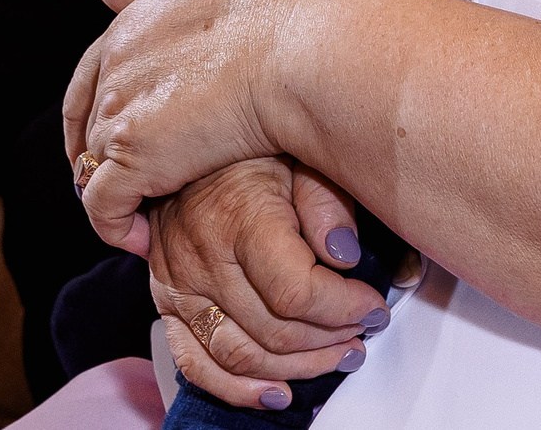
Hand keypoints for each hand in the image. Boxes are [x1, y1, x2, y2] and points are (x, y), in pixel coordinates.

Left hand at [63, 0, 317, 253]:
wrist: (299, 47)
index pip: (90, 76)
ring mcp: (119, 112)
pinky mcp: (133, 157)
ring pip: (91, 167)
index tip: (111, 135)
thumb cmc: (269, 10)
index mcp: (127, 27)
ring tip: (143, 214)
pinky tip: (143, 239)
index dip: (96, 110)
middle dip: (97, 156)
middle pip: (86, 124)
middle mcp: (112, 68)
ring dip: (112, 193)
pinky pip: (103, 208)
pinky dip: (115, 228)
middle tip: (124, 184)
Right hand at [144, 158, 382, 409]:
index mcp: (239, 218)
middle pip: (274, 330)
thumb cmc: (250, 152)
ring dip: (296, 369)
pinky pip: (195, 363)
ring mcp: (179, 286)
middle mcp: (203, 258)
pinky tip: (276, 392)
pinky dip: (237, 388)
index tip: (373, 306)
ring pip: (240, 355)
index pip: (296, 293)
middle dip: (330, 340)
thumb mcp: (300, 157)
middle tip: (362, 333)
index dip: (345, 309)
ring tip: (336, 358)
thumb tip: (346, 255)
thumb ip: (327, 204)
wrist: (186, 148)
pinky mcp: (166, 303)